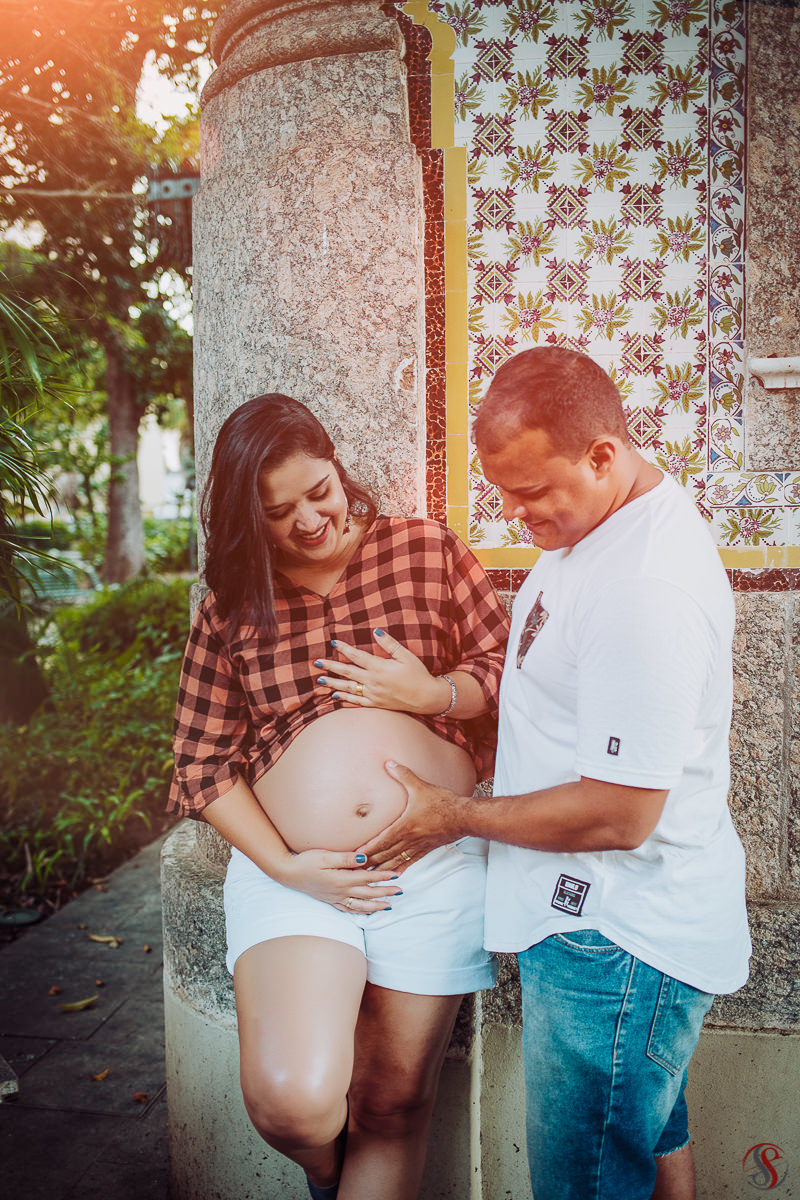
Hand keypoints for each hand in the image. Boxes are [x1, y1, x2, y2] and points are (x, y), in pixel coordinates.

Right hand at [280, 848, 402, 913]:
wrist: (288, 873)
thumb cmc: (306, 861)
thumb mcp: (326, 856)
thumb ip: (346, 858)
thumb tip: (365, 858)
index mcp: (341, 879)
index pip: (367, 878)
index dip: (383, 876)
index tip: (396, 874)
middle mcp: (340, 891)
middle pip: (367, 893)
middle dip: (385, 892)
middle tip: (400, 891)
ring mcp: (335, 898)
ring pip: (360, 904)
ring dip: (376, 905)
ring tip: (389, 905)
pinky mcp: (330, 900)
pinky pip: (349, 909)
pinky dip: (360, 911)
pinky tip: (367, 911)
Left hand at [313, 629, 450, 714]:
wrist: (427, 698)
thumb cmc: (418, 674)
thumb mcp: (406, 656)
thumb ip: (389, 644)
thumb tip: (375, 631)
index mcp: (380, 668)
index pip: (357, 656)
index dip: (344, 649)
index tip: (333, 643)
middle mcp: (373, 682)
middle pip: (347, 673)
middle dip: (331, 667)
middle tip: (316, 663)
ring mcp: (373, 695)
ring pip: (348, 688)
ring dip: (333, 683)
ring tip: (319, 680)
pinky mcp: (376, 704)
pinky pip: (356, 702)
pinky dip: (344, 698)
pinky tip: (334, 695)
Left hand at [356, 760, 466, 869]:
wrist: (464, 817)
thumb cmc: (443, 803)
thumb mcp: (421, 787)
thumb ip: (403, 775)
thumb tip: (389, 764)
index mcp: (406, 826)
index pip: (382, 841)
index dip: (368, 849)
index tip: (356, 856)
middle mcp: (410, 839)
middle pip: (386, 854)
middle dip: (371, 862)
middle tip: (357, 868)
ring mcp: (419, 846)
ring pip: (396, 861)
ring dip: (382, 868)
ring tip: (370, 875)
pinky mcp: (427, 849)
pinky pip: (410, 862)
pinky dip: (400, 868)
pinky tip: (394, 874)